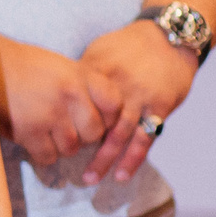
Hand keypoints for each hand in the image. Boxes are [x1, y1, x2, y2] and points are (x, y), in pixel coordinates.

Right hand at [0, 36, 118, 168]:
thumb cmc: (24, 65)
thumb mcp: (61, 65)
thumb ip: (86, 86)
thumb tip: (108, 117)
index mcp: (79, 75)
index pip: (114, 105)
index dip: (108, 116)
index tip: (94, 116)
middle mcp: (69, 94)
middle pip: (94, 133)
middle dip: (82, 134)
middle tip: (65, 126)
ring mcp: (49, 114)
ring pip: (71, 147)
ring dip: (61, 144)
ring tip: (46, 130)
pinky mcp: (28, 130)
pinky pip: (48, 156)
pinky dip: (42, 152)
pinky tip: (33, 138)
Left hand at [75, 17, 199, 185]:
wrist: (170, 37)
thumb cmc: (129, 45)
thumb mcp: (100, 50)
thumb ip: (81, 74)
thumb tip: (59, 93)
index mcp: (97, 70)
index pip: (74, 99)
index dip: (60, 118)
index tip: (45, 136)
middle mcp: (116, 86)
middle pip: (93, 120)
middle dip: (77, 144)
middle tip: (60, 163)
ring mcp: (139, 98)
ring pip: (118, 135)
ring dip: (103, 159)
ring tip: (89, 178)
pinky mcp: (159, 108)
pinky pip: (145, 139)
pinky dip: (132, 159)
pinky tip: (121, 175)